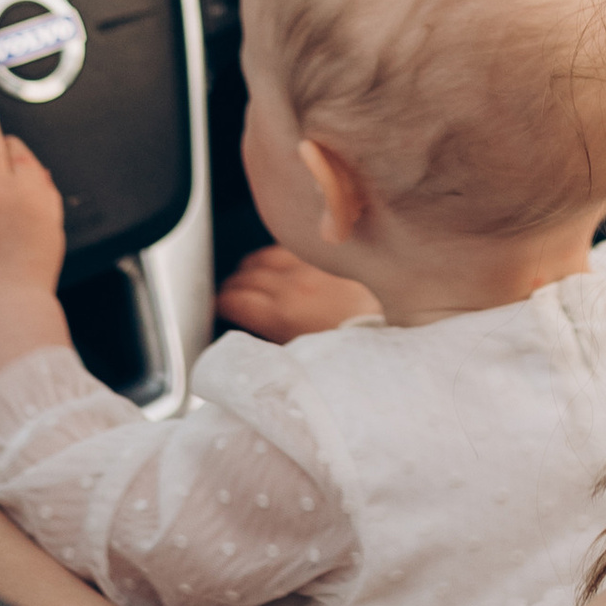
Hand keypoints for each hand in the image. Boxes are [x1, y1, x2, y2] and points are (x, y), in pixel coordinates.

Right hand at [216, 243, 381, 341]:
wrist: (387, 329)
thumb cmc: (344, 347)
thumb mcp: (298, 354)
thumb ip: (269, 340)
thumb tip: (247, 336)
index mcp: (280, 314)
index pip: (232, 300)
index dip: (220, 306)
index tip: (218, 311)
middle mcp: (291, 286)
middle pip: (244, 277)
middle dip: (232, 288)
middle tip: (230, 298)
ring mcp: (308, 267)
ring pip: (262, 259)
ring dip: (250, 269)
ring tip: (248, 279)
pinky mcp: (324, 258)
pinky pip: (288, 250)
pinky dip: (275, 258)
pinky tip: (276, 266)